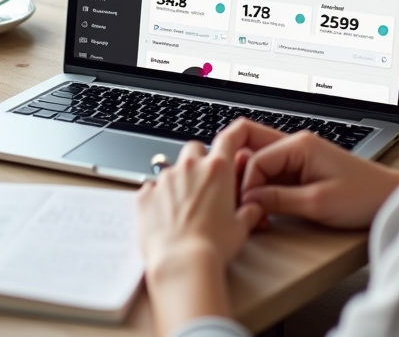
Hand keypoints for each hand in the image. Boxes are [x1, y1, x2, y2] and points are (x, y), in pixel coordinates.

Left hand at [137, 138, 263, 335]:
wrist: (182, 263)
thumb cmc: (213, 247)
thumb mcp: (241, 228)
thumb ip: (249, 212)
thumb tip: (254, 210)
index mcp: (217, 170)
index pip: (229, 138)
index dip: (235, 134)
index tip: (236, 136)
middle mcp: (189, 168)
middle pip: (195, 148)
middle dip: (199, 161)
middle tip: (204, 184)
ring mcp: (164, 180)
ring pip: (171, 169)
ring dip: (178, 182)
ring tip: (183, 209)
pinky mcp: (145, 195)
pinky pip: (150, 188)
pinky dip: (157, 198)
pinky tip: (164, 217)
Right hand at [219, 119, 398, 228]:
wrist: (389, 198)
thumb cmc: (362, 196)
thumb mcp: (317, 202)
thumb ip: (278, 200)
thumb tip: (248, 200)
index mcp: (299, 144)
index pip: (255, 159)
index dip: (247, 186)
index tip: (250, 210)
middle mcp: (295, 143)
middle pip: (250, 145)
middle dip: (239, 172)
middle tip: (236, 199)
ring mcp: (298, 155)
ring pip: (258, 161)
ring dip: (251, 183)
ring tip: (252, 208)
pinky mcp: (301, 169)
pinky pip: (272, 173)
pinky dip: (264, 189)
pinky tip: (265, 207)